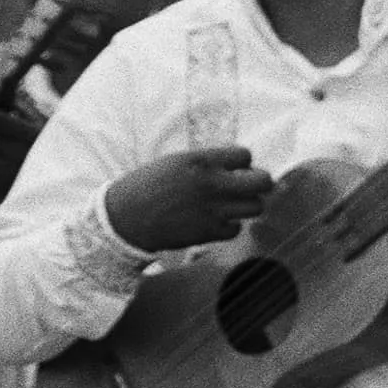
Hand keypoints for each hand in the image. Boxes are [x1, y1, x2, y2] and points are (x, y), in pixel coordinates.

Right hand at [103, 146, 275, 253]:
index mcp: (201, 161)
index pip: (245, 155)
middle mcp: (212, 184)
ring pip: (256, 207)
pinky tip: (217, 221)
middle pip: (263, 182)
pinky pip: (237, 228)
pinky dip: (230, 226)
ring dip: (247, 205)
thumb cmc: (145, 186)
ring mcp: (213, 209)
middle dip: (260, 183)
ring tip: (232, 205)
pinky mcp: (209, 232)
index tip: (234, 169)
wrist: (123, 219)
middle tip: (248, 186)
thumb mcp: (175, 162)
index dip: (242, 162)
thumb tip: (233, 166)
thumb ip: (206, 163)